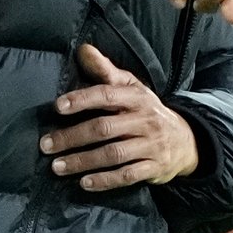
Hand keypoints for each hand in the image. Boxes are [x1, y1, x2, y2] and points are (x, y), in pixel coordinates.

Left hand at [41, 44, 198, 190]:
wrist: (186, 140)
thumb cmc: (148, 110)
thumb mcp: (132, 87)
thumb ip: (106, 70)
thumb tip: (83, 49)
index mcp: (137, 97)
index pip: (107, 94)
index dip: (82, 99)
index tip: (58, 107)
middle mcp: (145, 120)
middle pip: (105, 128)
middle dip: (72, 137)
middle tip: (46, 145)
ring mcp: (151, 145)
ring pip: (113, 154)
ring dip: (83, 161)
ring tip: (57, 167)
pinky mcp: (153, 168)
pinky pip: (127, 176)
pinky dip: (105, 180)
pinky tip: (85, 183)